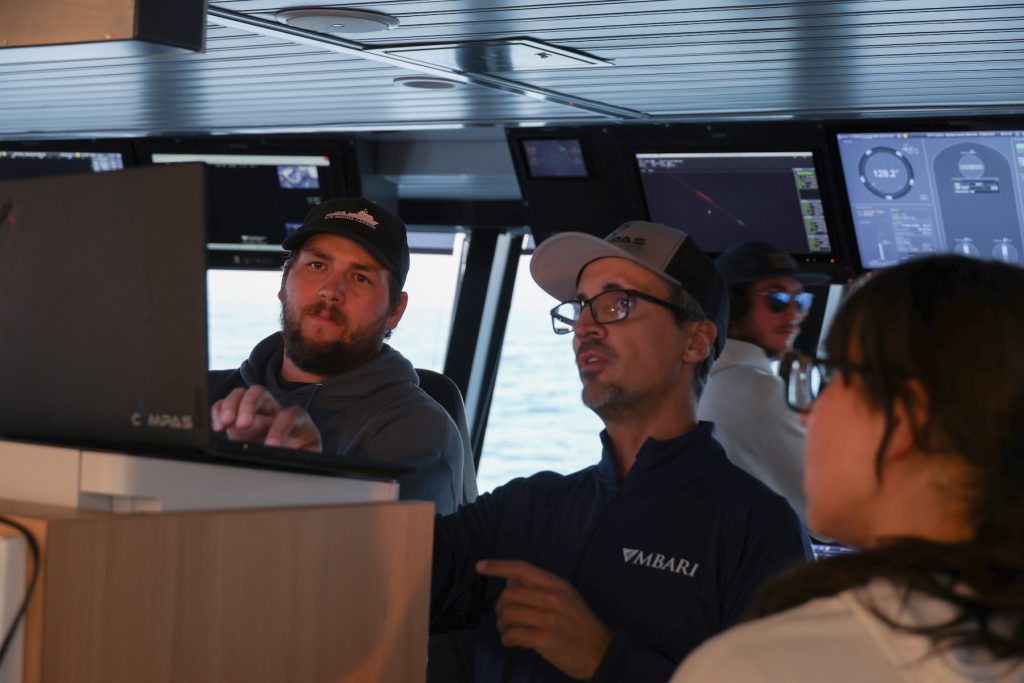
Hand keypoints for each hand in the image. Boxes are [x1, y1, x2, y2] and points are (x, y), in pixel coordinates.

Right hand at [210, 385, 322, 451]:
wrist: (298, 448)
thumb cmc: (303, 450)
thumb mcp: (309, 453)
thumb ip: (303, 453)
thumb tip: (286, 456)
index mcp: (297, 418)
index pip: (287, 415)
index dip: (278, 429)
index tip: (271, 444)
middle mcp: (275, 409)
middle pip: (261, 394)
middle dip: (249, 406)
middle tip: (242, 424)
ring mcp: (257, 410)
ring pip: (242, 394)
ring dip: (231, 406)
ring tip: (224, 423)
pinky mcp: (241, 415)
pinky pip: (227, 404)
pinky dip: (219, 411)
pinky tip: (218, 425)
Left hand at [476, 559, 612, 679]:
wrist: (600, 651)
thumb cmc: (579, 622)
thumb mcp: (564, 596)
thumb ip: (538, 586)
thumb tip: (509, 579)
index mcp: (557, 584)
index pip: (522, 568)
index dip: (498, 566)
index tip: (480, 566)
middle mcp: (552, 598)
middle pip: (511, 593)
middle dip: (500, 606)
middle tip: (503, 617)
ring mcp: (549, 619)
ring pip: (509, 614)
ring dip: (502, 624)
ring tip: (507, 630)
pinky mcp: (545, 640)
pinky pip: (513, 635)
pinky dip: (507, 638)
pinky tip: (511, 641)